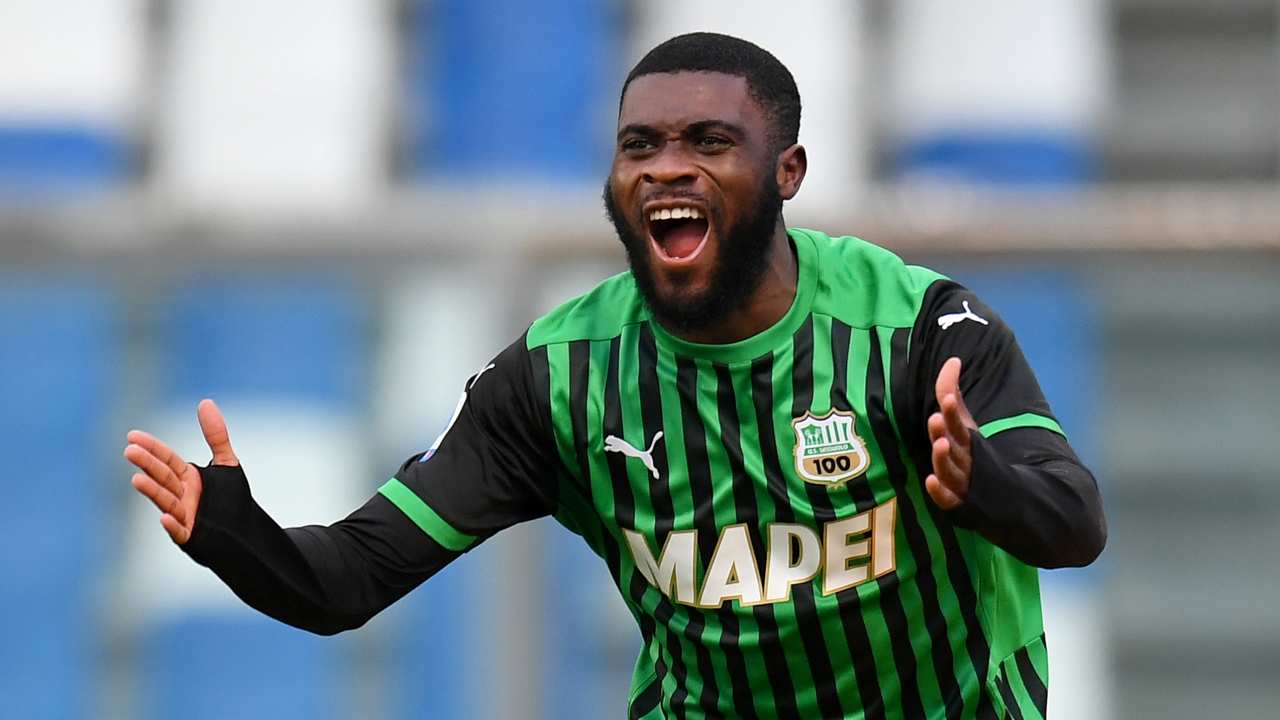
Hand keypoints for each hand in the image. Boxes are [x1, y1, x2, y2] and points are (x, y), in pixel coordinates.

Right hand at [124, 399, 238, 544]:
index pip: (166, 459)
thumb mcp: (227, 463)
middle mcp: (181, 496)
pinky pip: (179, 532)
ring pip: (166, 502)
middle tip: (130, 451)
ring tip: (137, 479)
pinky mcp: (191, 537)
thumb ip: (216, 435)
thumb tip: (205, 401)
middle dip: (148, 465)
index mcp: (187, 478)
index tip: (132, 435)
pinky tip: (165, 518)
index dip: (152, 448)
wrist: (247, 535)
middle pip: (163, 477)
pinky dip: (171, 526)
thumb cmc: (232, 500)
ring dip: (152, 491)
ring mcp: (184, 517)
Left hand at [925, 357, 977, 509]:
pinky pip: (949, 500)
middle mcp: (967, 460)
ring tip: (940, 444)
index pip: (959, 424)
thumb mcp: (965, 425)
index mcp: (968, 440)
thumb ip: (952, 393)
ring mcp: (965, 483)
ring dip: (944, 459)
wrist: (1006, 497)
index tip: (947, 399)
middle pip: (956, 446)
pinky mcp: (961, 503)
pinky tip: (930, 482)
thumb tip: (952, 360)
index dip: (952, 412)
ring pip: (953, 471)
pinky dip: (941, 493)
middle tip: (937, 418)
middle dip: (946, 432)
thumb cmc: (974, 455)